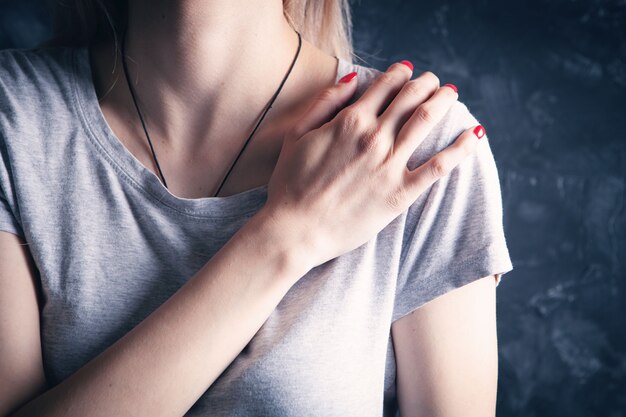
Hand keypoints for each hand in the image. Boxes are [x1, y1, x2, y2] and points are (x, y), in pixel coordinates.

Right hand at [260, 61, 482, 268]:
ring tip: (450, 94)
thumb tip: (351, 79)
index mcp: (349, 122)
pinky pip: (439, 166)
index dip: (399, 73)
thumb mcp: (296, 135)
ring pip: (425, 122)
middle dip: (425, 83)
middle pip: (409, 99)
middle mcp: (373, 138)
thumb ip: (323, 103)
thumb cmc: (289, 185)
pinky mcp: (400, 193)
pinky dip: (460, 148)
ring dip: (442, 102)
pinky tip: (474, 135)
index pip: (383, 86)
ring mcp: (389, 165)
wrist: (294, 231)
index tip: (406, 70)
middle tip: (433, 80)